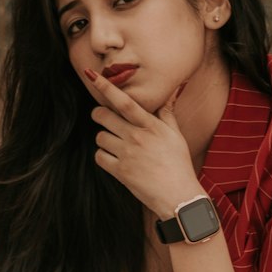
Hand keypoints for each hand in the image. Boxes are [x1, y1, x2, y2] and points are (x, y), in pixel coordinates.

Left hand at [85, 70, 200, 217]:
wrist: (177, 196)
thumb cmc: (178, 164)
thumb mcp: (176, 135)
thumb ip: (167, 113)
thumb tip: (173, 90)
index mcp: (151, 126)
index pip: (125, 102)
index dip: (107, 87)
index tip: (93, 76)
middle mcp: (137, 138)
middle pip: (104, 117)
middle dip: (99, 114)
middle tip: (102, 117)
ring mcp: (127, 155)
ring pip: (100, 137)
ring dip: (103, 138)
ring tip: (115, 143)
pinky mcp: (120, 172)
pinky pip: (99, 157)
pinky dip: (103, 156)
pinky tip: (113, 158)